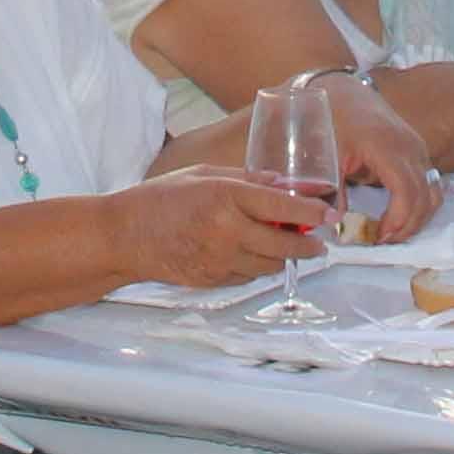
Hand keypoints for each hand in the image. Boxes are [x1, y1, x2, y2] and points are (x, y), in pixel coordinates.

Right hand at [124, 170, 327, 289]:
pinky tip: (256, 255)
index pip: (282, 206)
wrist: (125, 236)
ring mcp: (221, 259)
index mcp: (226, 197)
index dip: (312, 211)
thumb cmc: (160, 199)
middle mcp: (227, 230)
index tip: (329, 213)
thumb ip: (244, 179)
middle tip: (319, 241)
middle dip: (308, 244)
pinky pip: (249, 276)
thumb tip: (280, 184)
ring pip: (271, 265)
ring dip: (285, 257)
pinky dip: (259, 267)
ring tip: (290, 247)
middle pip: (285, 243)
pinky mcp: (214, 279)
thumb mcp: (202, 174)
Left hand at [315, 90, 438, 240]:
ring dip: (417, 218)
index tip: (380, 236)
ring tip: (391, 233)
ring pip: (432, 193)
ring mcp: (418, 149)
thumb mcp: (326, 153)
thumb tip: (335, 222)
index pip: (407, 190)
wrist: (343, 91)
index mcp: (388, 146)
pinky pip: (429, 185)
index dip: (399, 219)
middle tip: (383, 240)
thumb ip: (332, 189)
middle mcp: (411, 147)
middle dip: (407, 225)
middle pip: (424, 197)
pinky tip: (399, 216)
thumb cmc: (333, 117)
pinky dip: (420, 205)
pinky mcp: (418, 153)